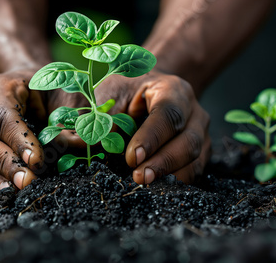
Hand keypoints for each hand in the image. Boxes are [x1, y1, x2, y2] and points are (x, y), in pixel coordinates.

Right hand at [0, 70, 86, 193]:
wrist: (32, 91)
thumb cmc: (49, 91)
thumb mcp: (64, 94)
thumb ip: (70, 118)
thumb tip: (75, 144)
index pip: (1, 116)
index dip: (17, 140)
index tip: (37, 161)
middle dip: (3, 164)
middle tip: (27, 181)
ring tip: (18, 191)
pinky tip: (9, 195)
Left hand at [94, 72, 210, 184]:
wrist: (150, 87)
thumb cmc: (127, 89)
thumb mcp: (110, 94)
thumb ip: (97, 117)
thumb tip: (75, 142)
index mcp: (172, 90)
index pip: (167, 115)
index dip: (151, 138)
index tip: (132, 158)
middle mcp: (193, 111)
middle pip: (188, 141)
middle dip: (164, 163)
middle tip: (139, 178)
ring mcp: (200, 131)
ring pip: (195, 159)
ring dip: (171, 175)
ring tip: (146, 185)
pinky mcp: (200, 150)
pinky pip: (195, 170)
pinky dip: (178, 181)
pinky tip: (158, 187)